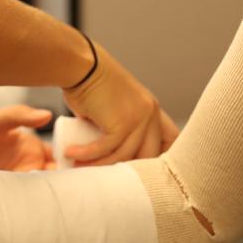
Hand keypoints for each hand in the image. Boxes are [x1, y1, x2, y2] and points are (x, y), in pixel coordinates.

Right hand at [62, 41, 179, 165]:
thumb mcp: (113, 108)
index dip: (160, 160)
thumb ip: (119, 128)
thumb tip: (112, 156)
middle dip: (128, 172)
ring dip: (99, 165)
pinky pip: (106, 148)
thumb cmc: (90, 84)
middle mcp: (151, 114)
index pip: (170, 142)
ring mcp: (139, 118)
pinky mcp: (123, 122)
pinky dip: (87, 154)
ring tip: (78, 166)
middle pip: (149, 156)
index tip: (141, 174)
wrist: (81, 65)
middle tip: (103, 177)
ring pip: (124, 156)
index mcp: (152, 111)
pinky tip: (71, 154)